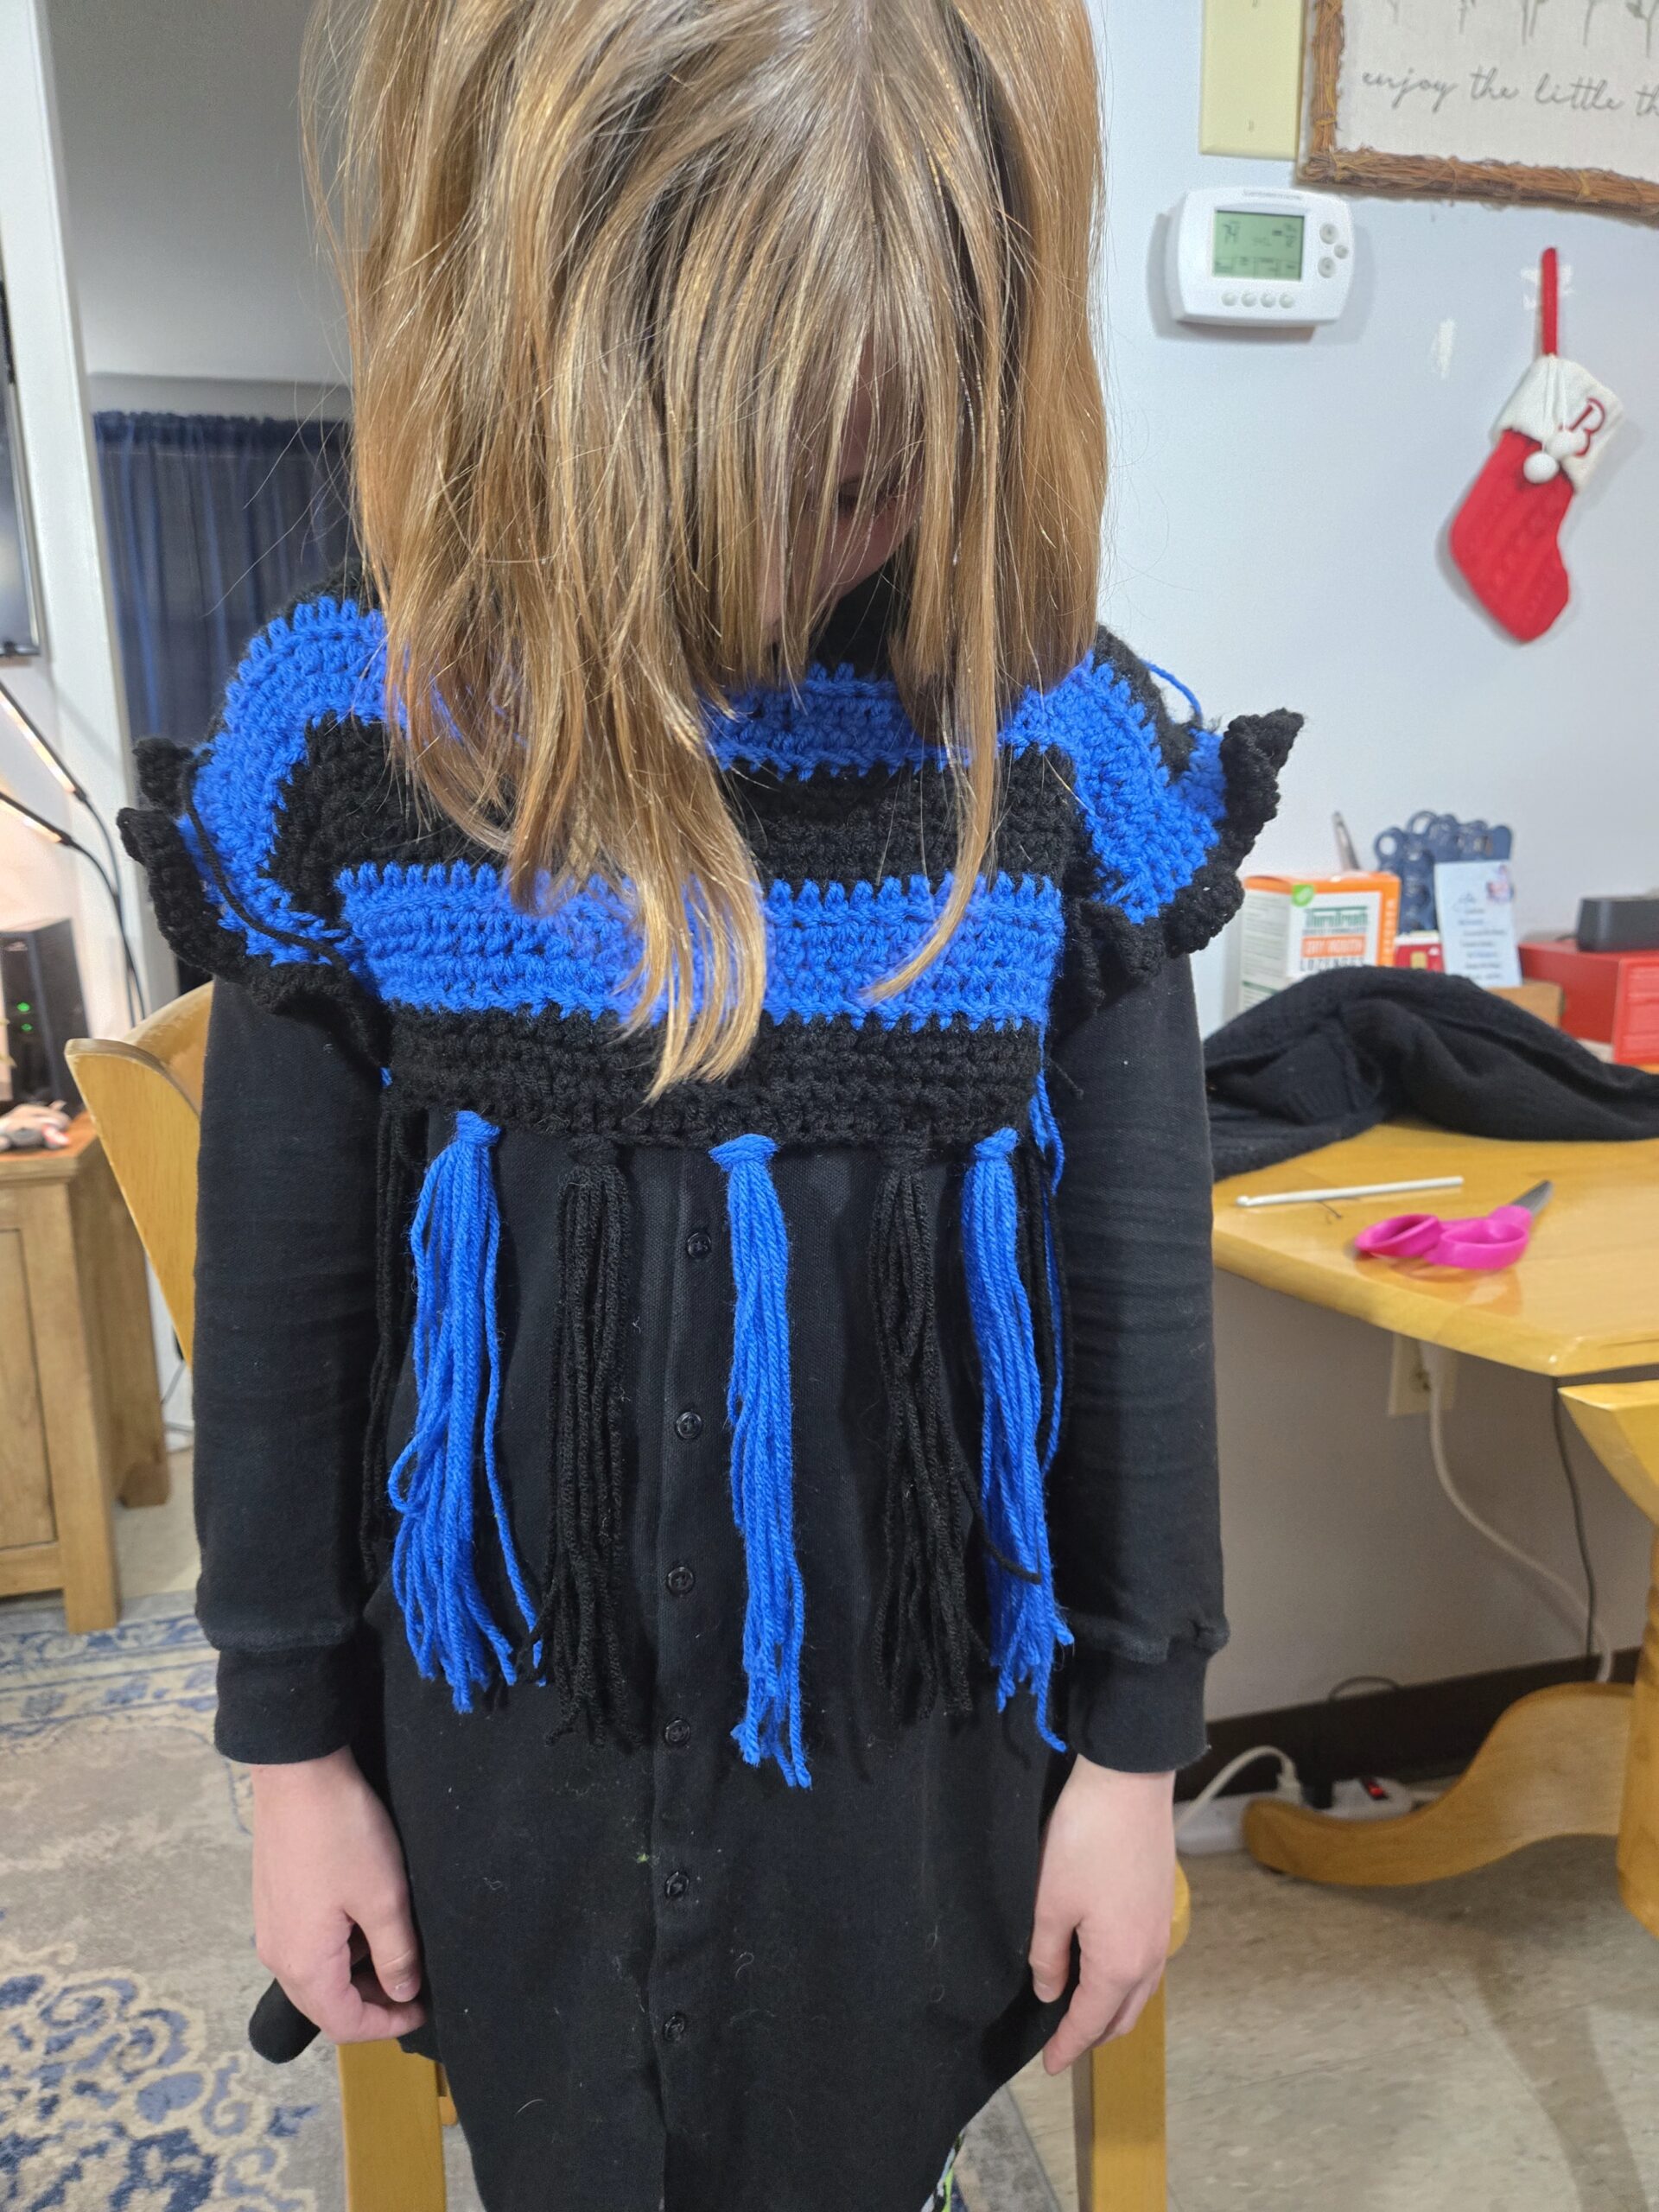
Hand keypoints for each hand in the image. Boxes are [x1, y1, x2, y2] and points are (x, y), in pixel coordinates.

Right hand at [251, 1747, 427, 2043]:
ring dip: (356, 1974)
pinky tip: (365, 1919)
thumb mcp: (384, 1898)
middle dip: (372, 2004)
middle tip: (414, 1984)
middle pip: (325, 2005)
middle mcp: (277, 1956)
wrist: (298, 1772)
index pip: (344, 2024)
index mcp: (304, 1965)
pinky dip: (339, 1948)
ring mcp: (270, 1928)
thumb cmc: (343, 1834)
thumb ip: (396, 1954)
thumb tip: (403, 1994)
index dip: (387, 2026)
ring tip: (396, 1948)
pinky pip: (307, 1946)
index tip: (423, 2011)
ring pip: (317, 1975)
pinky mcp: (273, 1901)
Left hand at [1028, 1757, 1176, 2073]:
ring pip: (1138, 1990)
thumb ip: (1048, 1955)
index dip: (1066, 2047)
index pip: (1089, 2023)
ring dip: (1111, 2007)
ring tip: (1080, 2008)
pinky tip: (1102, 1964)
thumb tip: (1051, 1991)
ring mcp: (1161, 1930)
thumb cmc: (1085, 1841)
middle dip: (1093, 2034)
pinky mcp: (1162, 1904)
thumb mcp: (1050, 1902)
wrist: (1129, 1782)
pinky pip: (1145, 1963)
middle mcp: (1149, 1956)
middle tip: (1062, 2042)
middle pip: (1122, 2015)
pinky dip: (1124, 1980)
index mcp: (1120, 1964)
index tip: (1048, 2067)